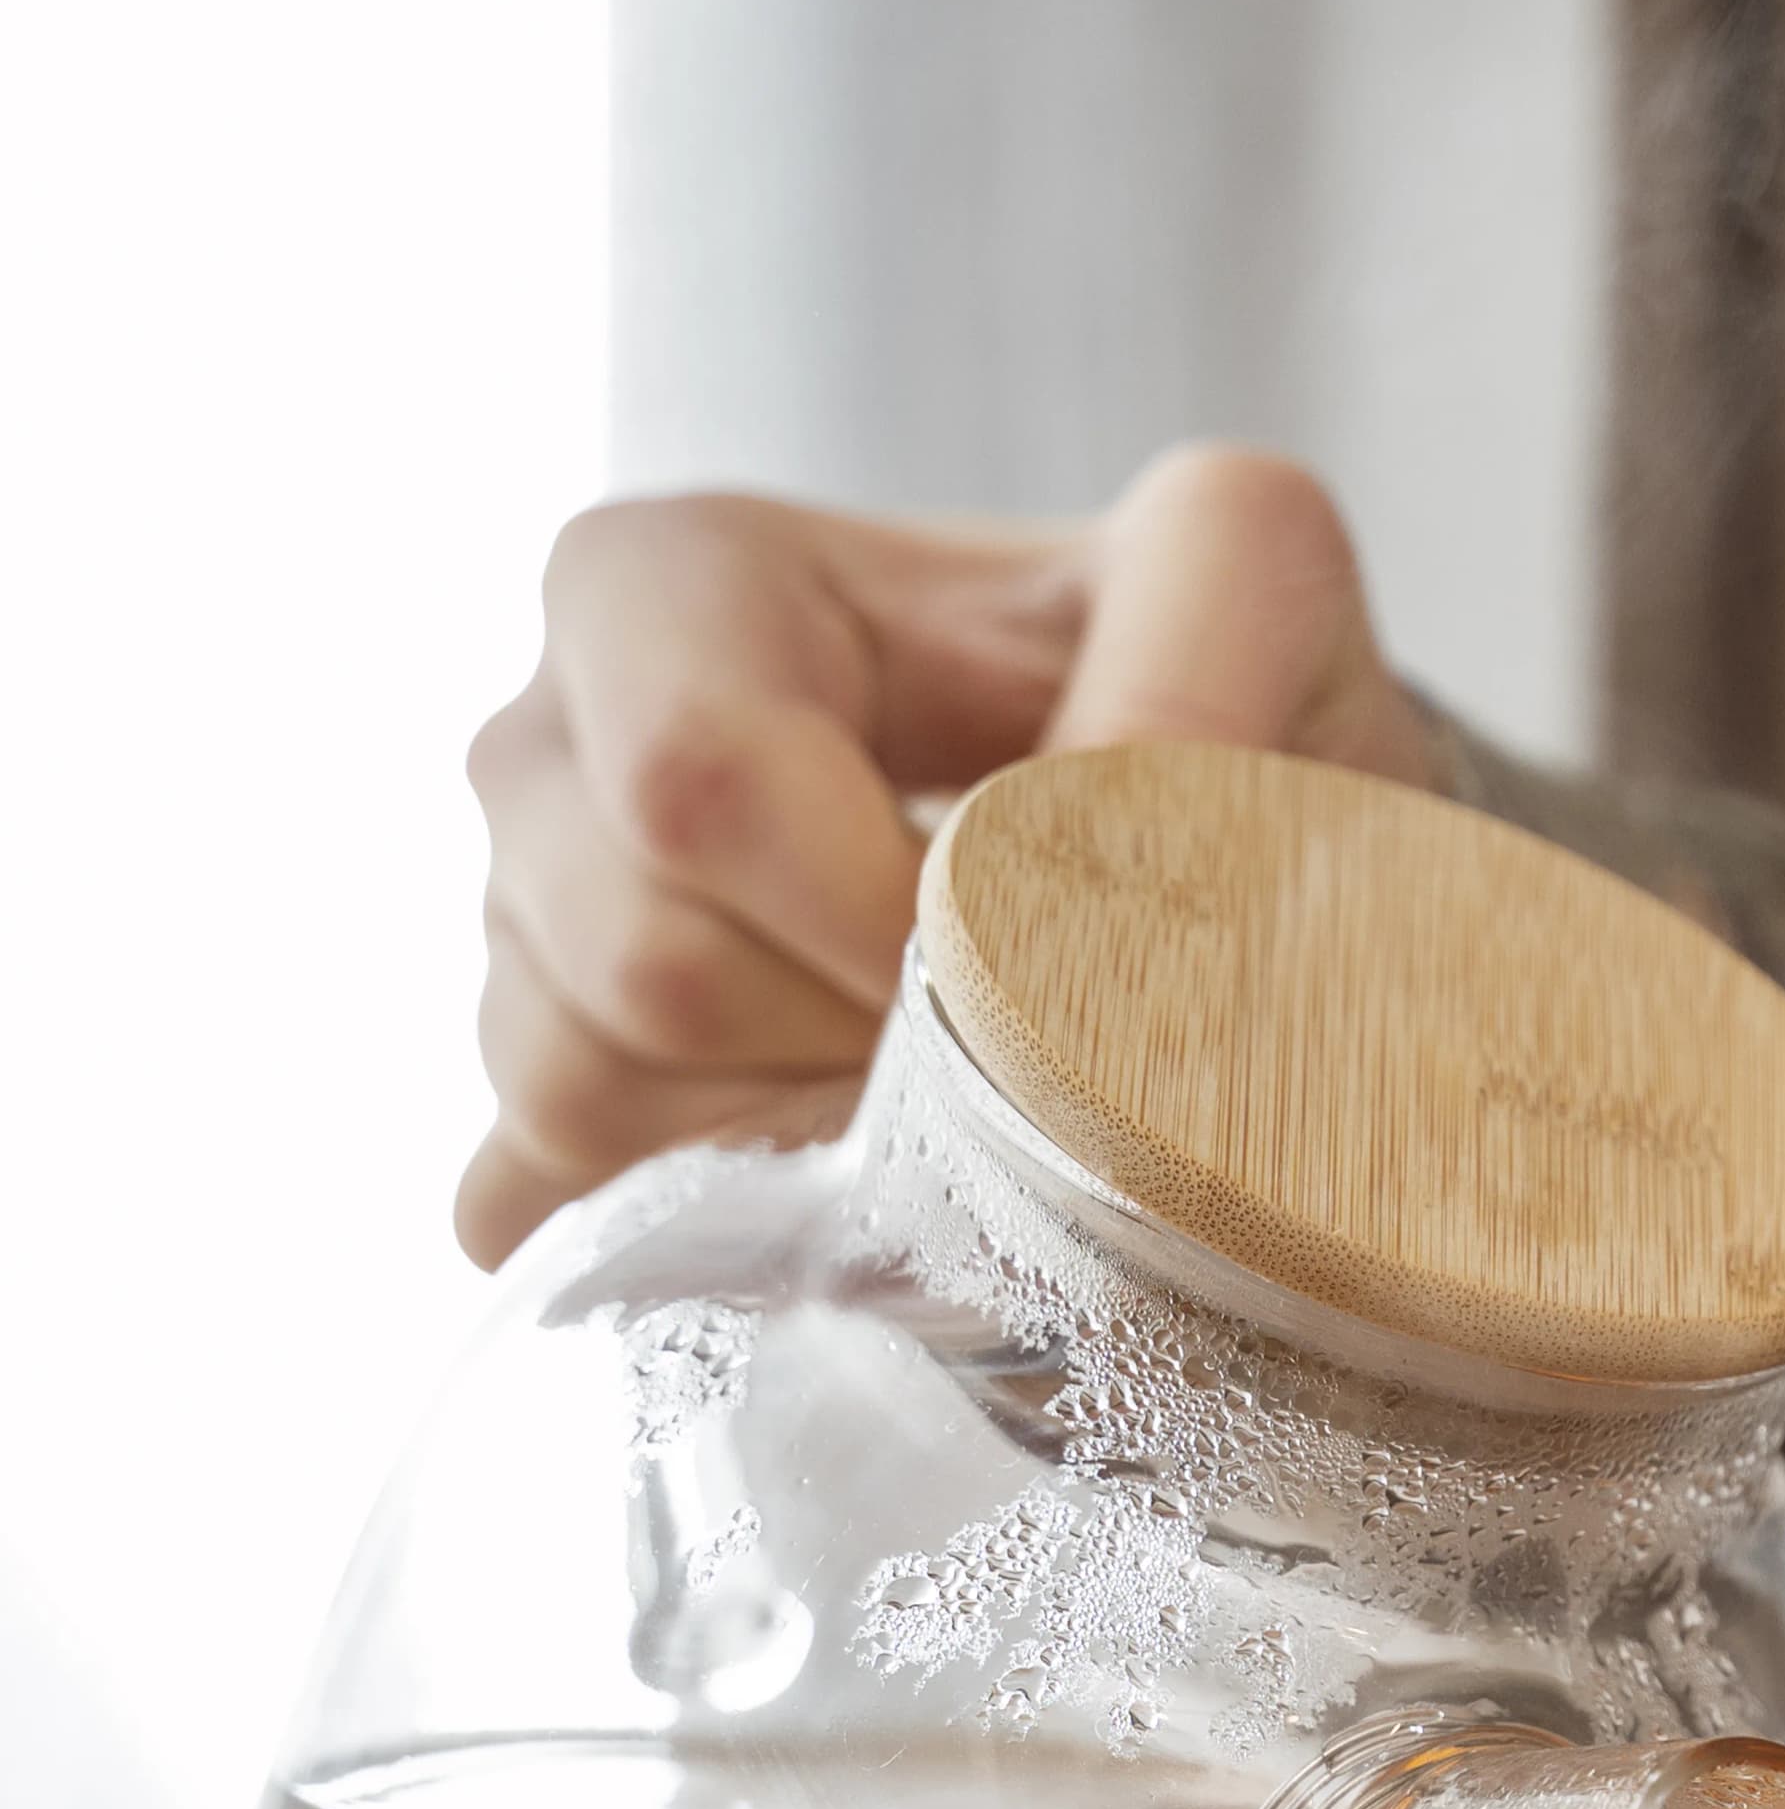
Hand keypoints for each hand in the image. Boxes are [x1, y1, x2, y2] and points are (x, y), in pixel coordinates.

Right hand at [457, 443, 1432, 1266]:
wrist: (1198, 848)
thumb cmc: (1204, 702)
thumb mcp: (1245, 598)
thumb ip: (1194, 656)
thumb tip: (1110, 797)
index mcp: (663, 583)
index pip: (695, 779)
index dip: (883, 913)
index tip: (1047, 952)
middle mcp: (545, 745)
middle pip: (647, 960)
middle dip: (870, 1041)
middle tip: (1028, 1036)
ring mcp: (515, 933)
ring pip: (597, 1097)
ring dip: (817, 1134)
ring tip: (958, 1081)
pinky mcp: (528, 1108)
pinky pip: (575, 1207)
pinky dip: (747, 1225)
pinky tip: (856, 1153)